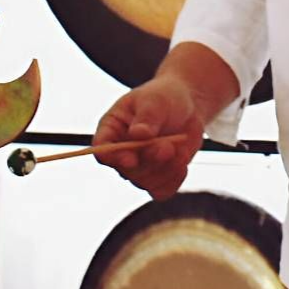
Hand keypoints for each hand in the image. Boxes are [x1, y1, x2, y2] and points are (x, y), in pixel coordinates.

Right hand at [92, 77, 204, 200]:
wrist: (187, 105)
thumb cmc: (163, 97)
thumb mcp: (155, 100)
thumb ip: (147, 117)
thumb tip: (138, 135)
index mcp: (111, 129)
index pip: (101, 150)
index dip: (113, 158)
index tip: (131, 159)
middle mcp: (121, 152)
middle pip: (125, 171)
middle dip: (148, 161)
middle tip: (167, 146)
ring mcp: (139, 167)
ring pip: (144, 183)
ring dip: (164, 170)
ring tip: (177, 149)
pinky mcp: (158, 176)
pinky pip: (161, 191)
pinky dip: (173, 180)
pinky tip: (182, 162)